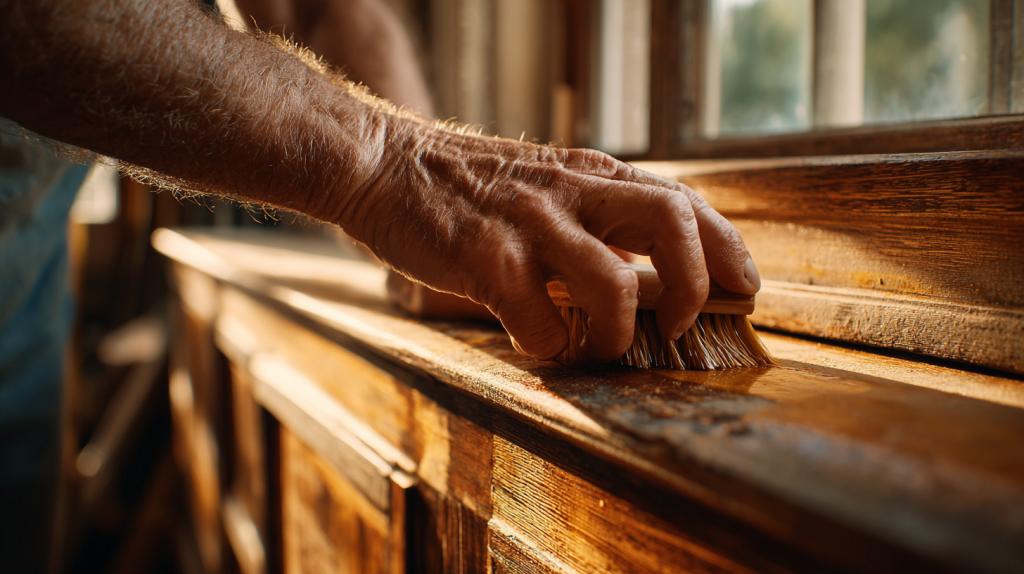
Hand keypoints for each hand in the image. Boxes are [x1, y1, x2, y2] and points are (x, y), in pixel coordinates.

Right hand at [330, 117, 758, 362]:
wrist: (382, 163)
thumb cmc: (467, 186)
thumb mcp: (544, 183)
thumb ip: (594, 215)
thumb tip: (647, 270)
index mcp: (589, 175)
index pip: (682, 199)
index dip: (725, 247)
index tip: (745, 286)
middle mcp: (569, 192)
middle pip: (669, 222)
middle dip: (694, 282)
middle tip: (682, 324)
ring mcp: (528, 224)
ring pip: (610, 280)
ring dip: (620, 330)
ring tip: (605, 348)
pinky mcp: (484, 258)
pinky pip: (539, 321)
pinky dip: (550, 347)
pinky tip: (537, 343)